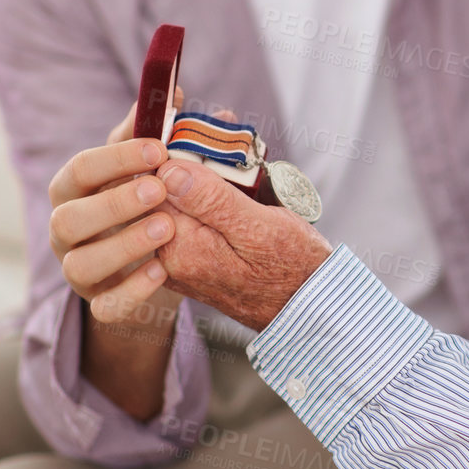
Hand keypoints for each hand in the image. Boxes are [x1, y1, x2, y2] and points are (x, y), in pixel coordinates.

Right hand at [49, 92, 180, 324]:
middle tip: (159, 189)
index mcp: (75, 189)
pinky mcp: (98, 304)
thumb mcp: (151, 166)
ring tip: (167, 228)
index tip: (159, 148)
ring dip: (124, 244)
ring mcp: (78, 269)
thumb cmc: (149, 201)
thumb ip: (159, 131)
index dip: (117, 158)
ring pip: (81, 263)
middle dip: (115, 202)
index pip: (81, 168)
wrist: (157, 265)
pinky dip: (131, 291)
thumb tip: (176, 91)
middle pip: (70, 217)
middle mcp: (66, 229)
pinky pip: (105, 306)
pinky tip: (162, 271)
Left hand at [155, 159, 331, 330]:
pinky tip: (237, 215)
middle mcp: (171, 261)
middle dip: (195, 179)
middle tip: (237, 185)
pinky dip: (210, 212)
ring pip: (180, 209)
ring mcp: (180, 265)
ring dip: (206, 194)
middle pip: (165, 197)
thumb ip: (211, 199)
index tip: (219, 166)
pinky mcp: (193, 264)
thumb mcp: (258, 226)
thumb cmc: (292, 266)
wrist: (309, 304)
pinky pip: (191, 224)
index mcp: (181, 249)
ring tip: (242, 200)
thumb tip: (167, 171)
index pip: (158, 187)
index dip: (187, 165)